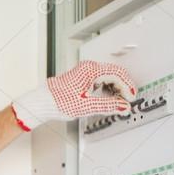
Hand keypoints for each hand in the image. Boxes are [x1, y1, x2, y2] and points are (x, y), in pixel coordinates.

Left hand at [11, 60, 136, 129]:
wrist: (42, 102)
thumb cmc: (58, 101)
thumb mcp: (87, 106)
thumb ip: (108, 105)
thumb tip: (123, 106)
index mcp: (91, 70)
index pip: (118, 74)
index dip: (127, 87)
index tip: (131, 98)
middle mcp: (88, 68)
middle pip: (114, 74)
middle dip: (123, 87)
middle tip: (127, 101)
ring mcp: (85, 72)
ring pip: (108, 76)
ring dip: (115, 88)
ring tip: (118, 102)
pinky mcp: (82, 78)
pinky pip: (100, 79)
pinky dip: (107, 88)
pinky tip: (108, 99)